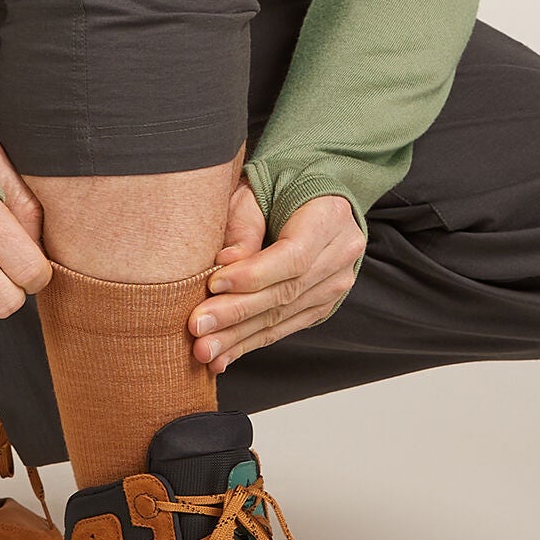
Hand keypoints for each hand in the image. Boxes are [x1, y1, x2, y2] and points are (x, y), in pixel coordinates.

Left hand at [186, 185, 364, 372]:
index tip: (213, 284)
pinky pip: (284, 327)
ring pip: (283, 316)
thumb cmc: (280, 183)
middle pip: (286, 292)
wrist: (313, 191)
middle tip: (197, 328)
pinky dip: (251, 342)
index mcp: (328, 218)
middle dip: (237, 314)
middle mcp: (341, 255)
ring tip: (204, 351)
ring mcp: (335, 284)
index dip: (253, 275)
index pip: (292, 257)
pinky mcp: (322, 304)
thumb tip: (225, 262)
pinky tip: (224, 356)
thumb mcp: (258, 188)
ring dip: (239, 338)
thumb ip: (244, 223)